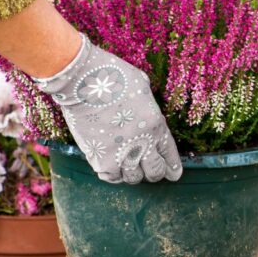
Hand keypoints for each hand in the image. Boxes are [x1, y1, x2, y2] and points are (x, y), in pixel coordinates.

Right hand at [33, 34, 181, 183]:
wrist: (84, 83)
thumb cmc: (113, 77)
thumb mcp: (143, 88)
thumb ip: (148, 106)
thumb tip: (146, 111)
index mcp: (156, 125)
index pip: (170, 154)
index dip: (172, 167)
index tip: (174, 174)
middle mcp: (143, 143)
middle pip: (155, 171)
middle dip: (155, 173)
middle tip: (151, 172)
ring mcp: (122, 154)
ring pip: (133, 178)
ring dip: (133, 173)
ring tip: (129, 166)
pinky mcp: (101, 160)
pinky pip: (111, 177)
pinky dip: (113, 174)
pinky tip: (112, 167)